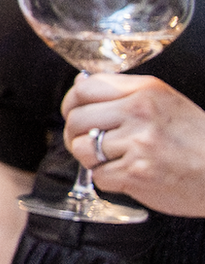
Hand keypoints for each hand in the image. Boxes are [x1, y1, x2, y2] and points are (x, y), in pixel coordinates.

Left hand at [62, 73, 204, 215]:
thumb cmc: (199, 141)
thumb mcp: (168, 103)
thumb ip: (125, 93)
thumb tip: (81, 85)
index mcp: (147, 91)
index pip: (86, 88)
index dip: (72, 102)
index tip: (74, 112)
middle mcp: (140, 112)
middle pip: (77, 119)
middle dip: (77, 134)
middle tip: (90, 143)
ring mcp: (138, 144)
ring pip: (82, 148)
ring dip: (91, 158)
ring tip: (112, 159)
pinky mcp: (136, 173)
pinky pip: (98, 176)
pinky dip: (108, 179)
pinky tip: (128, 175)